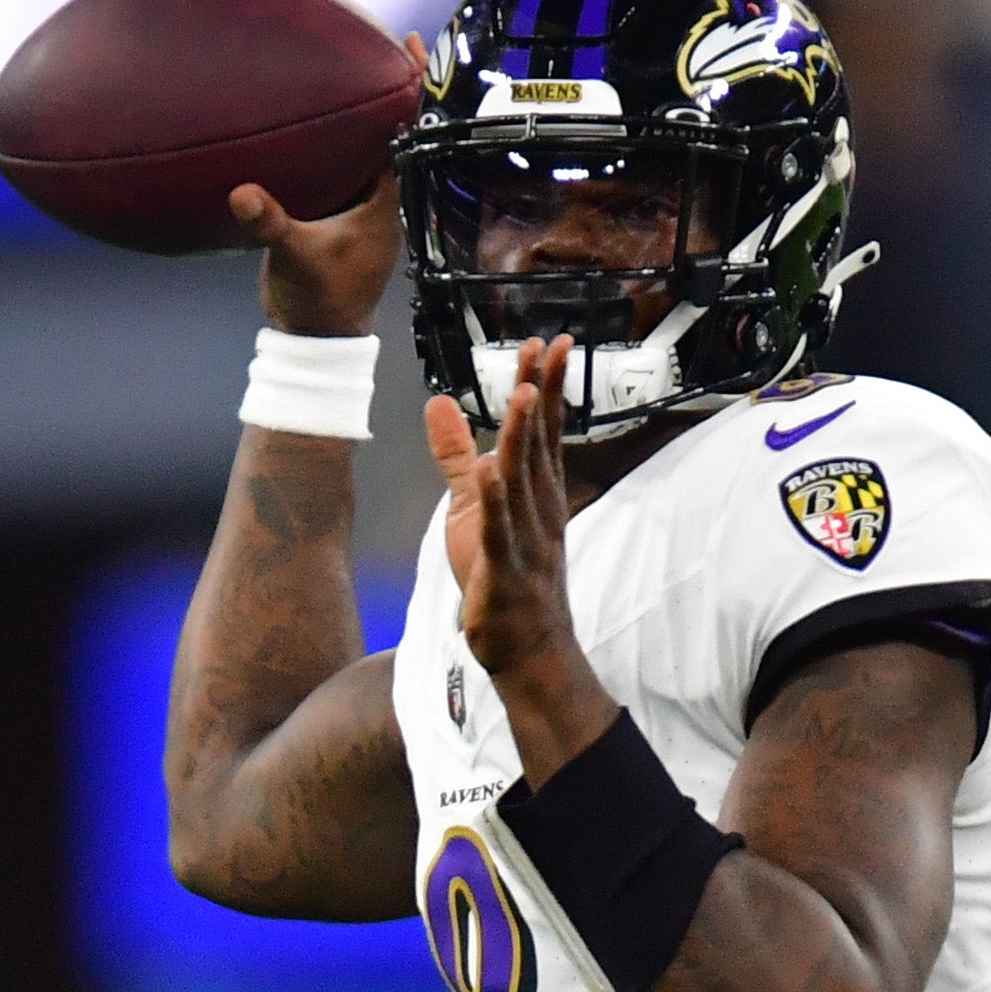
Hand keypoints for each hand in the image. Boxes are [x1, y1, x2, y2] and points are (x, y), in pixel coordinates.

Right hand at [231, 32, 414, 336]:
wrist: (314, 332)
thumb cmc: (318, 299)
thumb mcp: (294, 259)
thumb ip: (272, 225)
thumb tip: (243, 194)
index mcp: (388, 201)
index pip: (409, 133)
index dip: (411, 88)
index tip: (407, 44)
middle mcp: (381, 194)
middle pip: (392, 126)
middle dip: (387, 81)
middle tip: (375, 30)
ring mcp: (360, 199)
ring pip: (365, 139)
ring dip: (359, 101)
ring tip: (342, 52)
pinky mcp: (336, 205)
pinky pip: (338, 155)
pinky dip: (329, 128)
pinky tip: (307, 102)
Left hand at [427, 335, 615, 781]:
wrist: (528, 649)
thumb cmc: (502, 577)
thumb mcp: (470, 507)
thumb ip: (455, 453)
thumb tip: (438, 399)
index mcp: (535, 493)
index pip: (541, 430)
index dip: (546, 385)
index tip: (553, 342)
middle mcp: (538, 510)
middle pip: (539, 444)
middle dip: (542, 395)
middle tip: (547, 348)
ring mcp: (525, 541)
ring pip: (525, 482)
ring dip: (523, 439)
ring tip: (523, 394)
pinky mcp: (504, 572)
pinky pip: (501, 532)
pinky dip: (498, 502)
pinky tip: (492, 472)